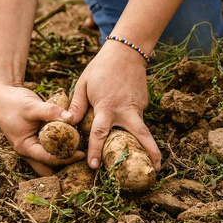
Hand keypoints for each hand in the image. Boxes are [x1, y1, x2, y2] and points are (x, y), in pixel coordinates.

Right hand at [0, 83, 84, 175]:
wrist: (3, 93)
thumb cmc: (14, 101)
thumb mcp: (33, 106)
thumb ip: (51, 112)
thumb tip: (71, 118)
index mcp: (25, 147)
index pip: (48, 159)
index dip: (66, 158)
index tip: (82, 154)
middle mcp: (27, 151)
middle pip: (47, 169)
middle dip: (63, 167)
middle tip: (81, 158)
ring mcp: (30, 147)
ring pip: (48, 162)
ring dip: (61, 159)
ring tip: (79, 152)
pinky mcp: (34, 141)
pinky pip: (48, 151)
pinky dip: (58, 149)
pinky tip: (71, 143)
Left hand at [68, 41, 161, 170]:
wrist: (126, 52)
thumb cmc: (100, 69)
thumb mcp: (83, 84)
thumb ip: (76, 105)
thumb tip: (67, 124)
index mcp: (107, 106)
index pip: (100, 133)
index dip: (96, 150)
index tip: (94, 166)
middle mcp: (126, 110)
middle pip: (141, 135)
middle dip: (150, 152)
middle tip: (155, 170)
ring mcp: (138, 107)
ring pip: (142, 129)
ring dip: (147, 145)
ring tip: (152, 163)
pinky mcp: (144, 103)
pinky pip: (137, 119)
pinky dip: (134, 126)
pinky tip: (128, 123)